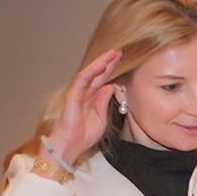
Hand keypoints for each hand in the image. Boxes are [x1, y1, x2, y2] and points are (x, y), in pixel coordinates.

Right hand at [47, 49, 121, 163]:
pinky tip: (101, 64)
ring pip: (90, 73)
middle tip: (121, 50)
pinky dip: (91, 71)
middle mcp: (85, 92)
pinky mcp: (72, 96)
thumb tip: (110, 86)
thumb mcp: (101, 118)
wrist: (71, 145)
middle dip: (109, 61)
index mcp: (92, 98)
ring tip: (112, 53)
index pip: (104, 79)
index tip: (125, 60)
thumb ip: (104, 102)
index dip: (113, 70)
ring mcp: (78, 93)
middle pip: (98, 73)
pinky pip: (82, 80)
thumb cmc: (84, 134)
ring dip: (101, 62)